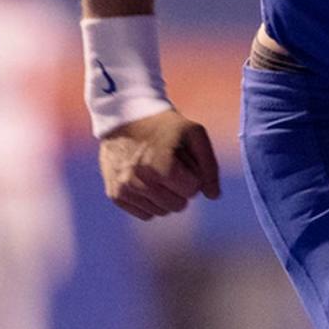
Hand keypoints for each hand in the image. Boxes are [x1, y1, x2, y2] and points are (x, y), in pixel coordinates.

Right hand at [99, 109, 220, 219]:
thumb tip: (214, 196)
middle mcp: (139, 182)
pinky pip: (145, 214)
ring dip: (165, 196)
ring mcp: (124, 190)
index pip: (192, 191)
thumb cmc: (165, 125)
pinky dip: (150, 201)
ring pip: (161, 212)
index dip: (192, 174)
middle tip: (169, 164)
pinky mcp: (115, 194)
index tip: (181, 157)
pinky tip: (146, 181)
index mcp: (161, 168)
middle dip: (180, 187)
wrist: (126, 115)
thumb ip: (209, 166)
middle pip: (178, 205)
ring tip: (156, 170)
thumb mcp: (194, 134)